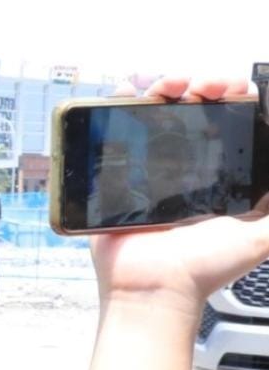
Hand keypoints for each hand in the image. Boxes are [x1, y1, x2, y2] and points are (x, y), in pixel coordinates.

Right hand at [91, 77, 266, 314]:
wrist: (153, 285)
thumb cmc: (204, 267)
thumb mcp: (263, 236)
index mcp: (220, 172)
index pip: (232, 118)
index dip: (234, 94)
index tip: (232, 90)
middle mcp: (186, 165)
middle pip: (194, 107)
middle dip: (200, 84)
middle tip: (199, 88)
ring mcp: (150, 165)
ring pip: (157, 110)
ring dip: (164, 87)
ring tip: (166, 86)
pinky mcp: (118, 169)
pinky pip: (116, 128)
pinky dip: (119, 102)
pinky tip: (129, 90)